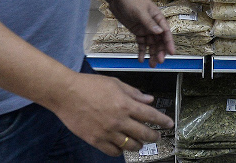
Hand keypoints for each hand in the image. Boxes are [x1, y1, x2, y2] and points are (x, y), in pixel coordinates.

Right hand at [54, 72, 173, 155]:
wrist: (66, 93)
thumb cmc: (89, 85)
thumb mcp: (115, 83)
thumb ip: (133, 93)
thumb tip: (149, 99)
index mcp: (125, 104)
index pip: (150, 115)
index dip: (162, 121)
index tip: (169, 124)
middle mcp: (118, 120)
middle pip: (144, 134)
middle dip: (154, 136)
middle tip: (157, 136)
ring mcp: (107, 132)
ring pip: (131, 145)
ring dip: (139, 145)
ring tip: (140, 142)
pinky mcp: (96, 140)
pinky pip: (114, 151)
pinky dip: (120, 150)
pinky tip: (121, 145)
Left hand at [107, 0, 175, 66]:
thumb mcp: (140, 11)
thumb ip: (149, 23)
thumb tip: (159, 32)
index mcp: (157, 17)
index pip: (165, 32)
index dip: (169, 42)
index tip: (171, 52)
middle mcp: (153, 24)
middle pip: (159, 40)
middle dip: (160, 51)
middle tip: (159, 61)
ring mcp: (145, 28)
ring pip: (151, 43)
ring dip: (152, 53)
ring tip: (152, 64)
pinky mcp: (137, 31)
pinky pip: (141, 43)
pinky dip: (142, 51)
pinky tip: (141, 58)